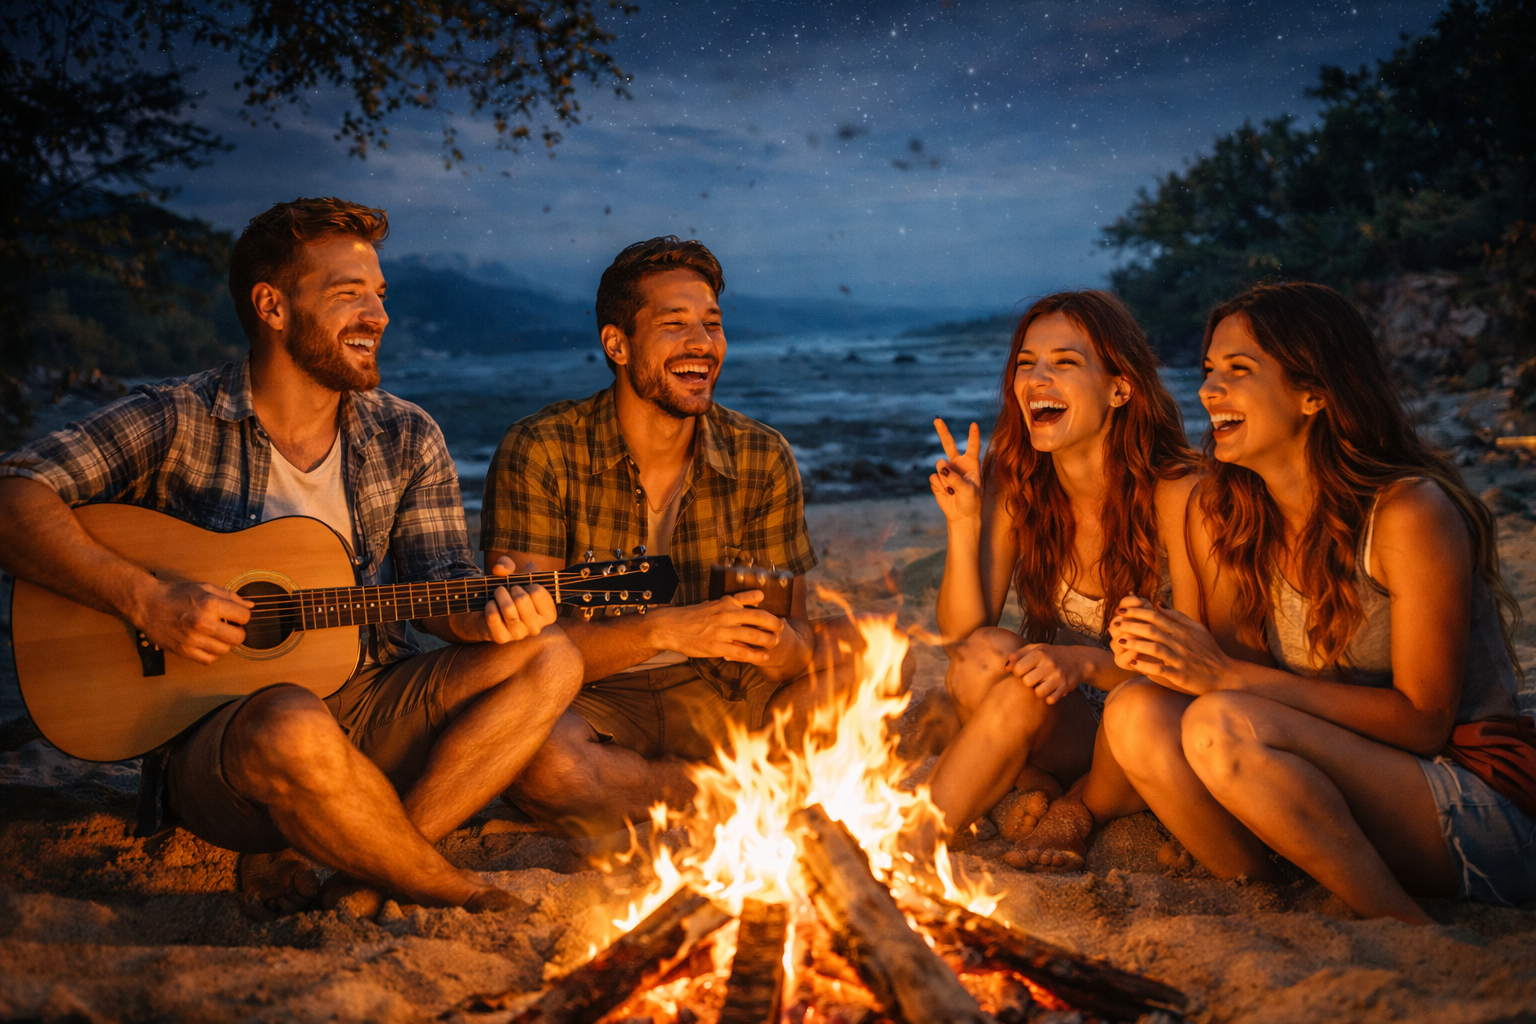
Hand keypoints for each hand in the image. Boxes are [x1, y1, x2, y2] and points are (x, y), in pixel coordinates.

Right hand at [132, 579, 252, 664]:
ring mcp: (192, 639)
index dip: (242, 616)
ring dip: (224, 644)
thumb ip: (230, 597)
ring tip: (216, 635)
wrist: (148, 604)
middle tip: (229, 628)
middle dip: (237, 632)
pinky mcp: (183, 650)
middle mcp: (203, 623)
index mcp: (210, 604)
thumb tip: (250, 606)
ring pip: (225, 651)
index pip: (244, 617)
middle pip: (238, 638)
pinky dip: (211, 654)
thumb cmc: (177, 594)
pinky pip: (208, 660)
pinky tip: (207, 644)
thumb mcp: (205, 588)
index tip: (235, 616)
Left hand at [479, 555, 557, 643]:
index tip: (525, 587)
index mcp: (548, 615)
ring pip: (508, 608)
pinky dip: (490, 606)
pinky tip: (491, 604)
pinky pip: (493, 617)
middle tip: (509, 589)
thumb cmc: (509, 592)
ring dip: (500, 595)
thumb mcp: (513, 574)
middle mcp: (537, 627)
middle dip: (512, 588)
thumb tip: (500, 569)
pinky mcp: (502, 638)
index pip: (538, 592)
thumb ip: (507, 564)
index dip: (528, 583)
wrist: (491, 610)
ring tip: (498, 593)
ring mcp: (519, 635)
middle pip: (523, 600)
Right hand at [649, 593, 783, 663]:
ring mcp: (722, 632)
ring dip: (767, 640)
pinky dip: (755, 655)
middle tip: (782, 627)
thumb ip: (736, 601)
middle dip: (773, 623)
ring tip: (776, 642)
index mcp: (726, 603)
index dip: (765, 607)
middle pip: (757, 618)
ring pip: (752, 635)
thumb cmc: (693, 616)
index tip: (778, 613)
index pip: (750, 600)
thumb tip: (758, 596)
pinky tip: (763, 657)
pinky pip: (741, 652)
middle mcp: (726, 615)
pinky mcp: (717, 647)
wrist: (671, 627)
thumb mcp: (713, 603)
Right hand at [929, 418, 982, 522]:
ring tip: (953, 490)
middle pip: (948, 444)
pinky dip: (940, 487)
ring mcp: (946, 471)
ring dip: (945, 479)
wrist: (962, 515)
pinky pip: (934, 478)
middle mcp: (957, 464)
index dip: (973, 435)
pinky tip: (947, 493)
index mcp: (971, 463)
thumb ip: (955, 477)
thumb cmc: (971, 501)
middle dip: (942, 432)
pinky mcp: (937, 480)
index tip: (974, 424)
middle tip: (937, 420)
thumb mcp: (969, 490)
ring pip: (940, 466)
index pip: (972, 446)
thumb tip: (940, 466)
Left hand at [1002, 643, 1097, 703]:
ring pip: (1038, 693)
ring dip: (1038, 691)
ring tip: (1041, 685)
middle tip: (1033, 679)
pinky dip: (1048, 698)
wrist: (1077, 659)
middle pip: (1027, 682)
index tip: (1022, 671)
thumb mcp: (1035, 648)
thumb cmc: (1050, 654)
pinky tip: (1050, 691)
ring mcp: (1058, 676)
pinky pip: (1051, 699)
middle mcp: (1049, 664)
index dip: (1017, 672)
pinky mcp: (1065, 687)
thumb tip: (1006, 667)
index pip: (1018, 668)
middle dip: (1027, 682)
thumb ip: (1018, 655)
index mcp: (1039, 653)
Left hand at [1108, 595, 1234, 694]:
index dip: (1136, 612)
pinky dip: (1146, 666)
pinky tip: (1132, 664)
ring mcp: (1180, 659)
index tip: (1120, 610)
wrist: (1224, 675)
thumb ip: (1176, 616)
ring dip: (1135, 644)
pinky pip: (1161, 670)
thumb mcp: (1197, 628)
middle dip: (1130, 625)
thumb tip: (1157, 603)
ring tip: (1119, 641)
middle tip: (1114, 624)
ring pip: (1154, 648)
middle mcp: (1180, 642)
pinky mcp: (1180, 675)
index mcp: (1181, 630)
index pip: (1155, 616)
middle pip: (1151, 630)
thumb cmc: (1208, 651)